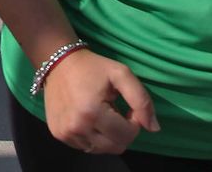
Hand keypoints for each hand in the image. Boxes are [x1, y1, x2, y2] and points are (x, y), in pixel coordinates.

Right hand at [42, 49, 158, 154]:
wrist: (58, 62)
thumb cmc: (92, 67)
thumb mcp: (121, 74)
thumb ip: (141, 100)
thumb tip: (153, 128)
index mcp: (92, 112)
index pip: (127, 135)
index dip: (134, 122)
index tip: (127, 107)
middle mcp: (76, 127)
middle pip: (116, 147)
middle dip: (122, 132)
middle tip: (116, 112)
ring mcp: (65, 133)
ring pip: (101, 150)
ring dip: (107, 136)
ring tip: (102, 114)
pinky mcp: (58, 134)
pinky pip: (86, 147)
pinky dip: (93, 137)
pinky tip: (89, 119)